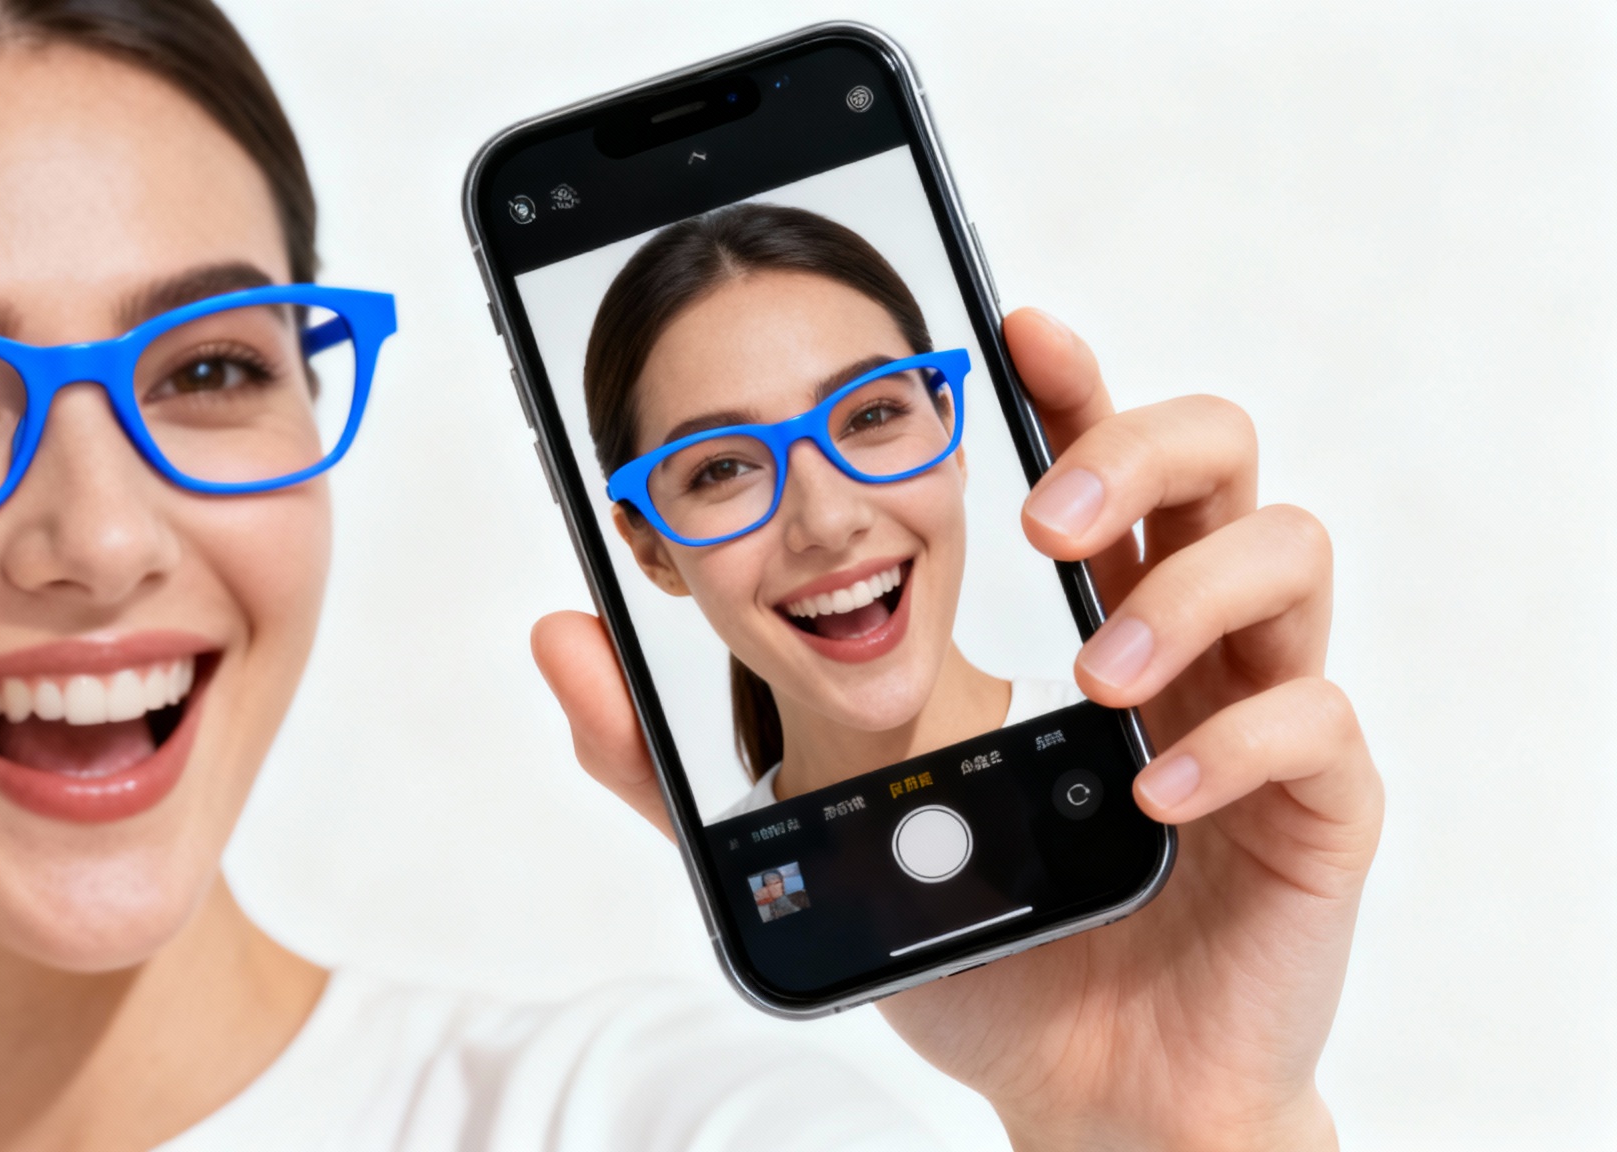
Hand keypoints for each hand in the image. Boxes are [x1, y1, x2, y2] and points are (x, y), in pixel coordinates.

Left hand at [531, 308, 1379, 1150]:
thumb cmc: (974, 943)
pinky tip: (1153, 794)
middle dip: (1132, 446)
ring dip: (1181, 590)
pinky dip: (1238, 739)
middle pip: (1215, 453)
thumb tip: (561, 635)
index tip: (1007, 326)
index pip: (1095, 453)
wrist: (1082, 1093)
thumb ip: (673, 754)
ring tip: (1088, 677)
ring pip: (1288, 553)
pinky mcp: (1316, 812)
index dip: (1068, 375)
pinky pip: (1320, 723)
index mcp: (1077, 617)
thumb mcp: (796, 836)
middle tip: (1045, 516)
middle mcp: (1180, 641)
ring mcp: (1255, 713)